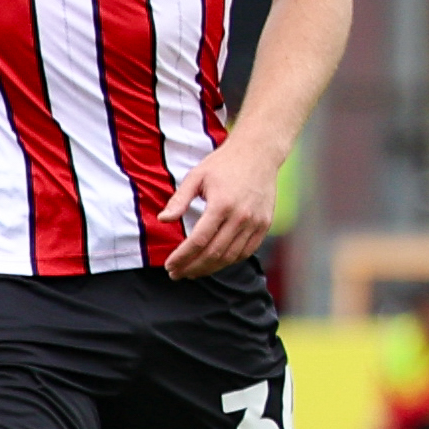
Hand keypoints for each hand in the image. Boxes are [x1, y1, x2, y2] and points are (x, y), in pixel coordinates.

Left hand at [161, 134, 286, 278]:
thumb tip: (163, 220)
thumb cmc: (224, 163)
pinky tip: (215, 263)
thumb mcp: (196, 176)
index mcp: (221, 204)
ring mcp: (255, 223)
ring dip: (209, 268)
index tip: (169, 265)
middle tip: (177, 274)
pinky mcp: (264, 225)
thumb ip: (179, 200)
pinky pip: (246, 251)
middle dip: (192, 267)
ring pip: (230, 257)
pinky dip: (229, 261)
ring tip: (193, 272)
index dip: (182, 257)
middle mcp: (241, 217)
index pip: (198, 240)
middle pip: (214, 253)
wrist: (258, 154)